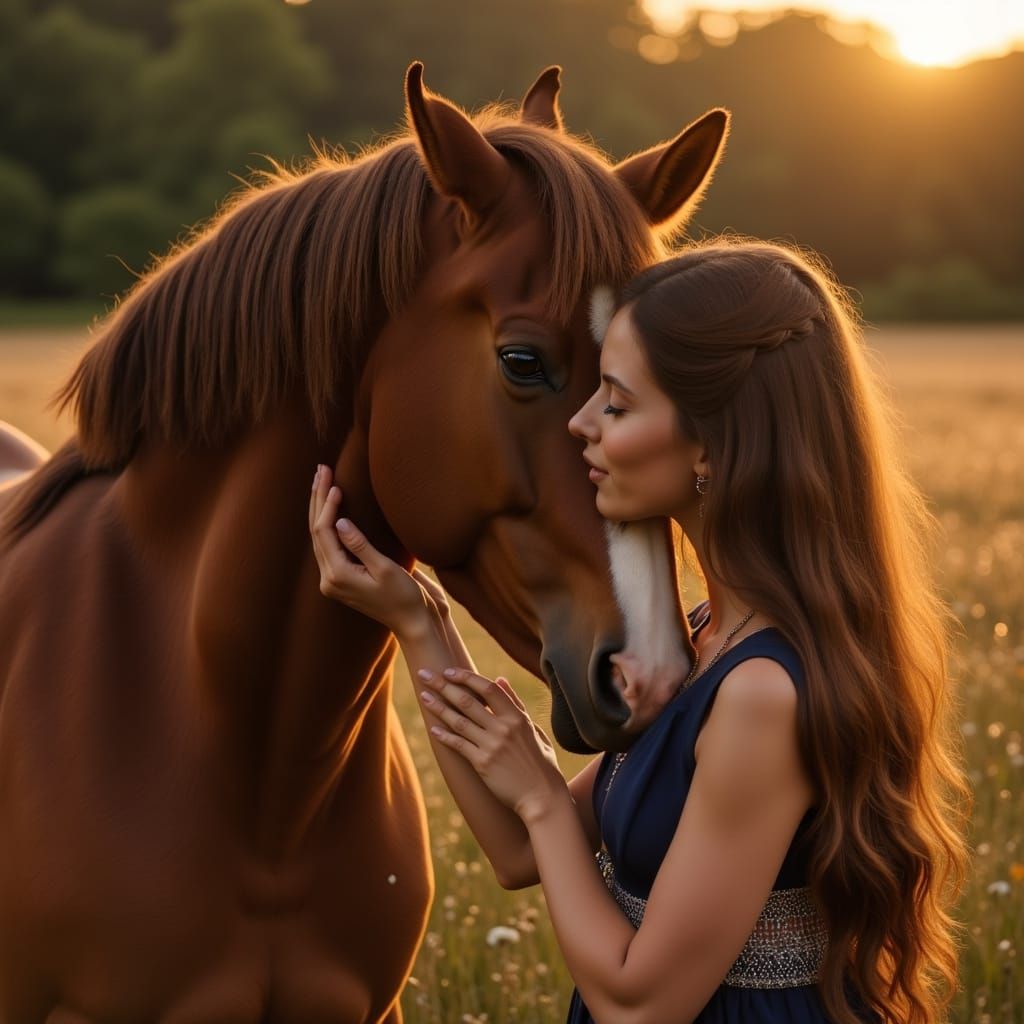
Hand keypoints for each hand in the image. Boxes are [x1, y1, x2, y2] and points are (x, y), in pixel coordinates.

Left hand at [309, 465, 435, 637]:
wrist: (414, 622)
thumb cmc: (406, 597)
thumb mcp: (386, 569)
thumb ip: (360, 545)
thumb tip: (339, 522)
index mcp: (338, 577)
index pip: (324, 533)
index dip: (328, 505)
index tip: (336, 482)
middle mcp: (330, 579)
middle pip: (316, 532)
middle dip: (318, 499)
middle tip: (321, 469)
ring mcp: (336, 578)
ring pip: (320, 537)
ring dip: (320, 508)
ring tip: (322, 481)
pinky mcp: (345, 576)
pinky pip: (329, 544)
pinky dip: (328, 522)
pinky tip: (330, 506)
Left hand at [417, 667, 566, 820]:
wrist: (542, 797)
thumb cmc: (541, 763)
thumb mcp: (533, 729)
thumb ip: (516, 703)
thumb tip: (500, 679)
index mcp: (517, 717)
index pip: (488, 688)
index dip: (466, 677)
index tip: (449, 670)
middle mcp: (503, 728)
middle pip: (467, 701)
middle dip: (443, 685)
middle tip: (424, 674)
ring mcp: (492, 746)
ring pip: (458, 721)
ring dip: (438, 707)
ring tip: (423, 696)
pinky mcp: (482, 764)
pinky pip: (458, 745)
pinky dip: (444, 735)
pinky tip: (432, 728)